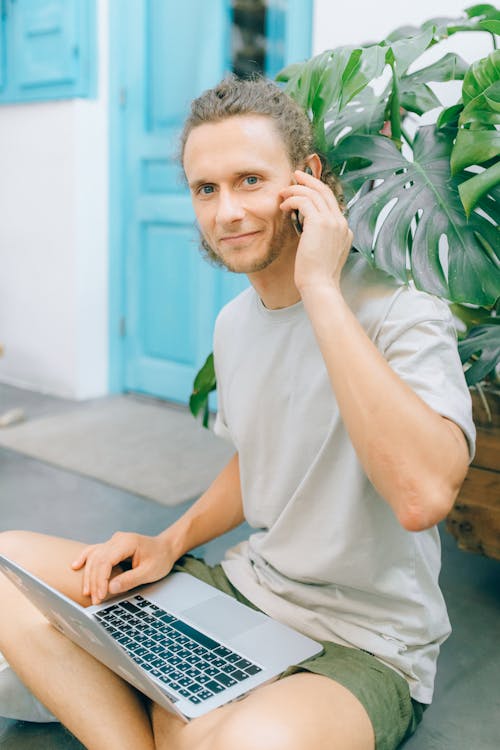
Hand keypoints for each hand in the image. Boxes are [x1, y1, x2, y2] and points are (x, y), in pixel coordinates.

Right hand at [71, 531, 176, 604]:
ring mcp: (113, 541)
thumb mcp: (150, 572)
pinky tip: (75, 566)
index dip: (100, 579)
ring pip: (94, 557)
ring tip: (88, 593)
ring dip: (89, 575)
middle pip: (97, 559)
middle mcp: (117, 539)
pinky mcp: (111, 547)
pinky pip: (95, 551)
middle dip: (94, 581)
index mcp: (127, 542)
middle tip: (95, 600)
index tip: (100, 596)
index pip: (106, 560)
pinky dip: (85, 558)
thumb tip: (111, 588)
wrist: (165, 548)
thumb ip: (130, 579)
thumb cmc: (160, 558)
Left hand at [280, 169, 352, 292]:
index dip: (317, 191)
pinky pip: (304, 201)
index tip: (304, 187)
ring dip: (296, 189)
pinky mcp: (320, 223)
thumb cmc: (316, 276)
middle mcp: (341, 223)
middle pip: (326, 191)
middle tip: (295, 175)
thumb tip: (308, 231)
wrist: (319, 285)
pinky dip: (292, 200)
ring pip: (314, 193)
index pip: (331, 203)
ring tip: (283, 192)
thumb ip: (321, 239)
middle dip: (309, 180)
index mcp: (344, 230)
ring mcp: (333, 222)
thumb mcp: (323, 254)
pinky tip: (283, 206)